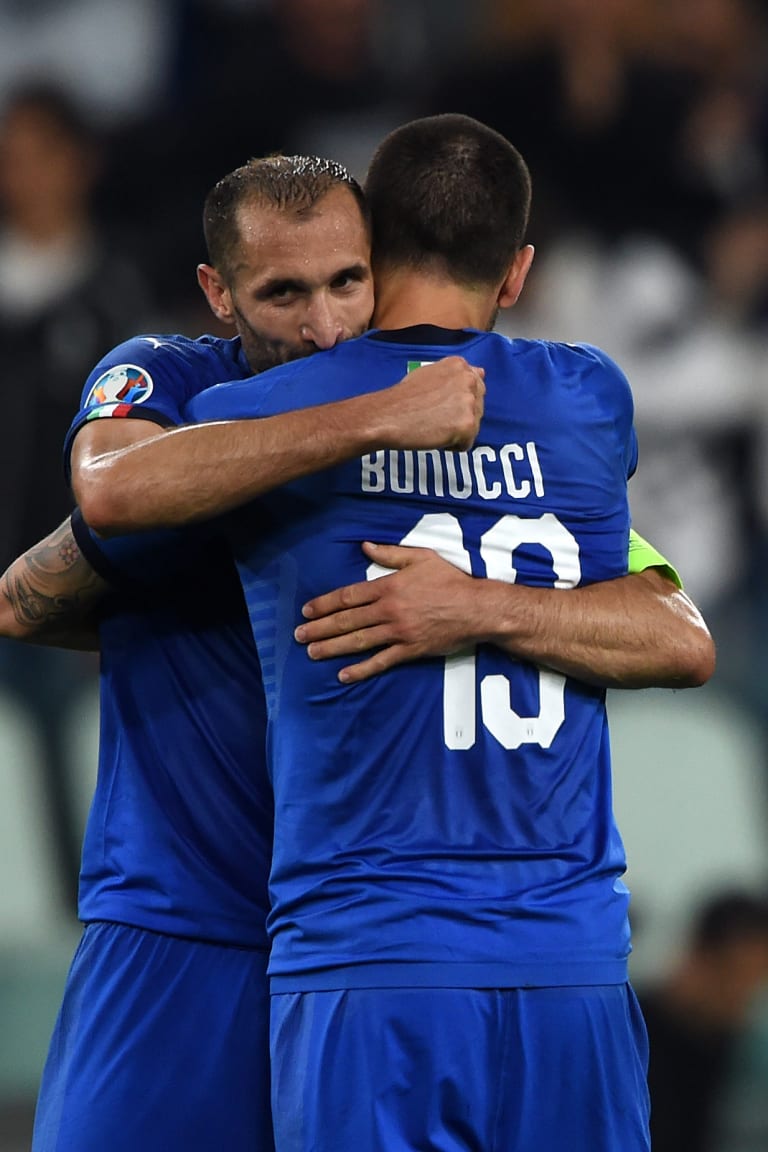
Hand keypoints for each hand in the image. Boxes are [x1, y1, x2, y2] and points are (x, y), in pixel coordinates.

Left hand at [294, 541, 479, 681]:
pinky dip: (361, 669)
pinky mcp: (410, 650)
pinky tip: (343, 675)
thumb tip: (364, 547)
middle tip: (299, 636)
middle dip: (320, 628)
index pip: (349, 596)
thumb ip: (390, 554)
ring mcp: (398, 632)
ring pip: (359, 641)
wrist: (477, 608)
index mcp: (389, 587)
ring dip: (332, 647)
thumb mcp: (421, 558)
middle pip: (347, 620)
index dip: (325, 604)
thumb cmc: (451, 580)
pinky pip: (381, 661)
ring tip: (312, 653)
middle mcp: (389, 610)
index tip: (307, 611)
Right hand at [380, 357, 484, 451]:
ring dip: (455, 431)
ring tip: (433, 426)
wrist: (388, 416)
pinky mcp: (467, 425)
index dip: (458, 401)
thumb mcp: (429, 373)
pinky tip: (435, 436)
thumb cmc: (403, 397)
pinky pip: (467, 443)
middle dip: (460, 416)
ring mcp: (469, 402)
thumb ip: (456, 374)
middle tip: (434, 417)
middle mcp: (468, 380)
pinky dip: (453, 445)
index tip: (442, 405)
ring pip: (474, 426)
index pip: (476, 386)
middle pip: (478, 407)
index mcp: (459, 366)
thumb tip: (480, 373)